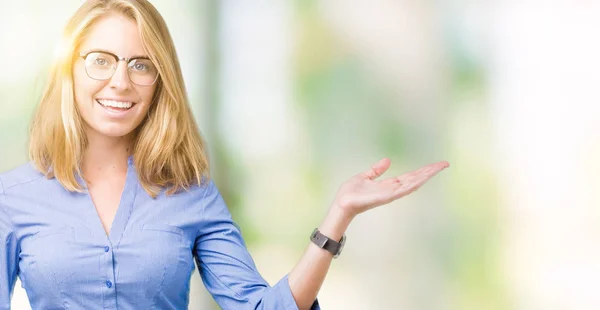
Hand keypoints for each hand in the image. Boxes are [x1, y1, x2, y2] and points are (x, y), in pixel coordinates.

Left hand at [332, 158, 448, 218]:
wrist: (342, 203)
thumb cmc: (351, 193)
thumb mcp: (365, 177)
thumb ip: (376, 170)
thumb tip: (388, 160)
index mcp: (389, 185)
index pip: (410, 176)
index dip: (423, 171)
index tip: (435, 165)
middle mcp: (393, 190)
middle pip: (416, 179)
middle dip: (430, 172)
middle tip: (444, 164)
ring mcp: (391, 194)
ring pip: (413, 183)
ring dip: (426, 175)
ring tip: (439, 167)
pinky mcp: (386, 197)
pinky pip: (403, 189)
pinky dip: (413, 183)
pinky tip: (423, 178)